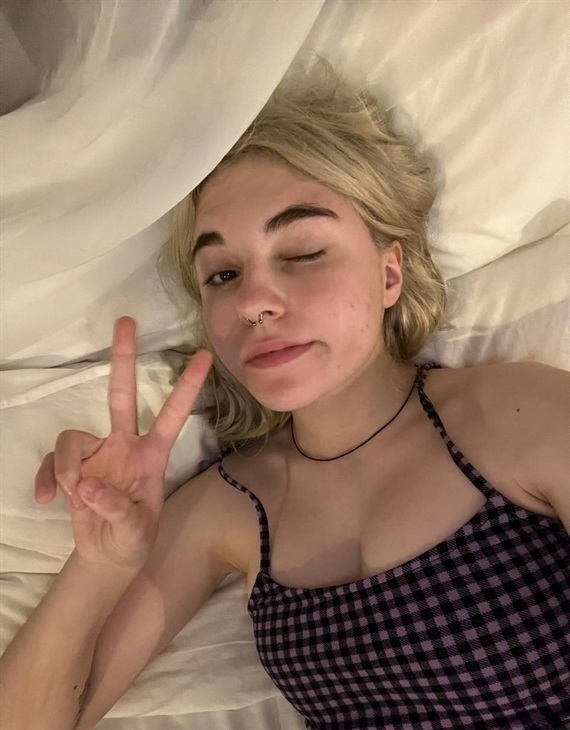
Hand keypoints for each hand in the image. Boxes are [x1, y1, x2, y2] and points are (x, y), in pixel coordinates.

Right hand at [34, 317, 212, 569]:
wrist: (107, 554)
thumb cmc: (133, 538)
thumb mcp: (135, 530)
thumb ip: (117, 509)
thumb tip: (88, 486)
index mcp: (151, 455)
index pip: (172, 416)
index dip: (187, 387)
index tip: (204, 356)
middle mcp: (124, 444)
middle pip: (121, 395)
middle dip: (124, 358)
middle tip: (127, 320)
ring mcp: (96, 453)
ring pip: (72, 438)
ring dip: (67, 467)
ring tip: (72, 497)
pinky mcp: (72, 466)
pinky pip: (52, 460)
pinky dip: (47, 478)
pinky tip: (47, 500)